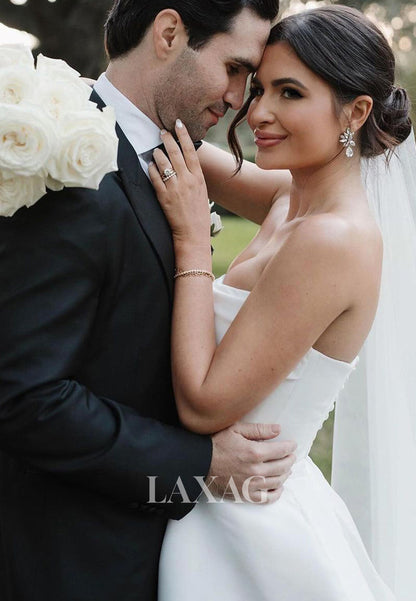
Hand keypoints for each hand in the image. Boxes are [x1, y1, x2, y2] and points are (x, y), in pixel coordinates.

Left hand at [149, 120, 210, 247]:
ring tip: (155, 149)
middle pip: (176, 153)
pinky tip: (150, 165)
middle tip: (162, 130)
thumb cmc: (198, 214)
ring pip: (164, 163)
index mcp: (198, 178)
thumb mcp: (201, 192)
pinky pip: (155, 178)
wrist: (192, 233)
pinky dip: (152, 169)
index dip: (184, 135)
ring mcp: (175, 188)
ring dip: (158, 153)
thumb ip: (193, 177)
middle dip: (168, 139)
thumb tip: (185, 163)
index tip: (178, 124)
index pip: (191, 151)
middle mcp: (187, 180)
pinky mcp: (164, 197)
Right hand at [207, 422, 296, 503]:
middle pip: (282, 466)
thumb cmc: (216, 444)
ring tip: (286, 468)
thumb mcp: (236, 430)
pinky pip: (267, 498)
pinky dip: (277, 493)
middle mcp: (256, 470)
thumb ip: (259, 429)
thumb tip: (279, 429)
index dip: (290, 447)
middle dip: (290, 460)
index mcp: (255, 452)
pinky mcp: (246, 495)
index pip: (281, 450)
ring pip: (278, 481)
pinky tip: (278, 486)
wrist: (199, 464)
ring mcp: (251, 485)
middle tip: (291, 455)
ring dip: (285, 474)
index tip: (293, 444)